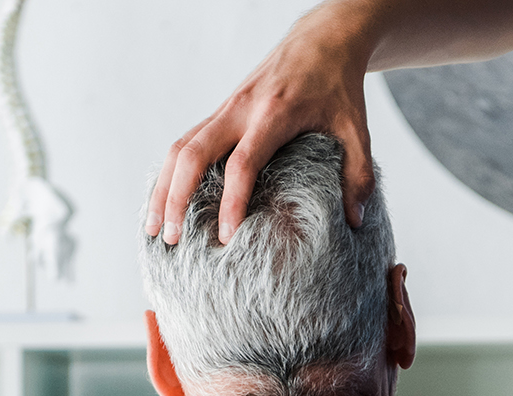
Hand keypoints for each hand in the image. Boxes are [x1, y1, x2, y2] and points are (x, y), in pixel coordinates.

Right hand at [147, 6, 376, 244]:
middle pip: (193, 154)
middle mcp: (241, 109)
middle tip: (171, 238)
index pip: (243, 163)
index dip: (231, 202)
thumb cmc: (338, 86)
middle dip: (176, 197)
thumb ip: (358, 174)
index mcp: (274, 114)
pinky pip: (186, 142)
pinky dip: (170, 172)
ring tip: (155, 227)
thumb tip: (356, 220)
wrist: (321, 40)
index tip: (225, 236)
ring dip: (163, 187)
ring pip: (180, 147)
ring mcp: (226, 108)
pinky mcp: (221, 111)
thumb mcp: (357, 129)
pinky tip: (165, 200)